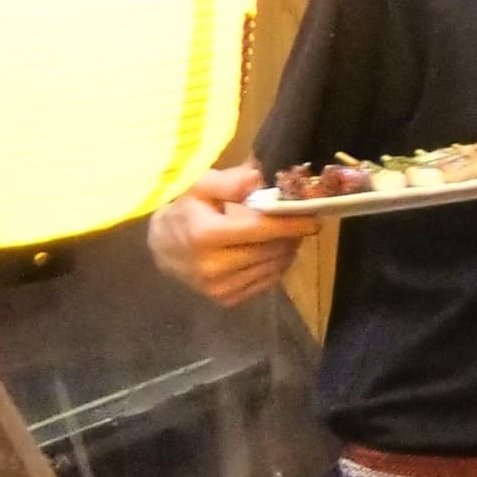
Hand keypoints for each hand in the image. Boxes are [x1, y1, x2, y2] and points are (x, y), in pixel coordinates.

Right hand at [147, 167, 311, 307]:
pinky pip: (265, 282)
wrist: (161, 247)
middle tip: (299, 221)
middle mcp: (211, 266)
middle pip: (271, 250)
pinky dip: (276, 266)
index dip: (291, 223)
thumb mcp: (199, 186)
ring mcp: (218, 287)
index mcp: (204, 235)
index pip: (260, 229)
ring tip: (287, 234)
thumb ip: (228, 181)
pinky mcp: (225, 299)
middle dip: (291, 235)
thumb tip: (257, 177)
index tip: (314, 218)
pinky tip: (273, 252)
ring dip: (287, 250)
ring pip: (272, 267)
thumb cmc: (186, 211)